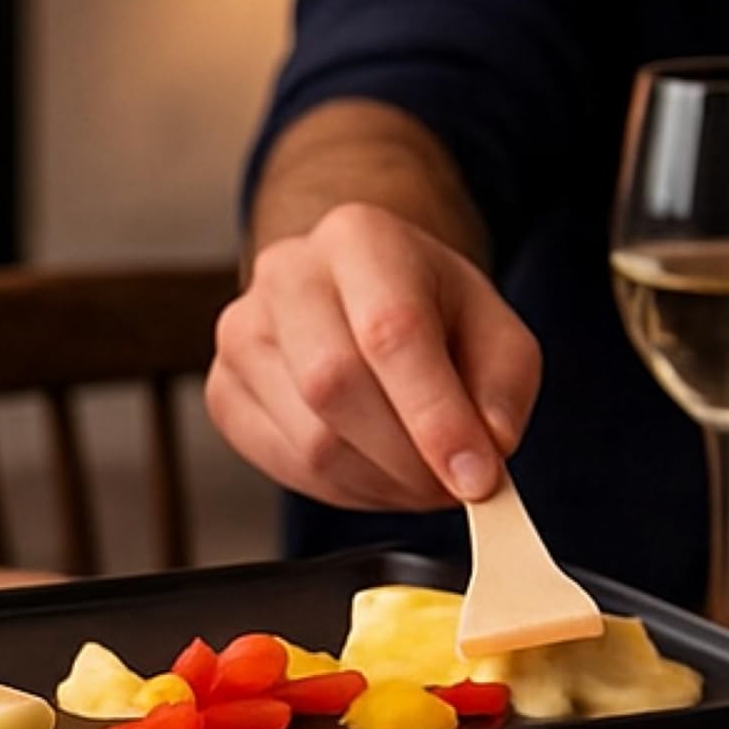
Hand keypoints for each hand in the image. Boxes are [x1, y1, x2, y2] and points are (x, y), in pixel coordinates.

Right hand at [208, 204, 541, 511]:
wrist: (358, 292)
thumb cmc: (429, 308)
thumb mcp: (494, 328)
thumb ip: (504, 387)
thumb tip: (484, 451)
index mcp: (359, 237)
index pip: (390, 331)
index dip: (436, 416)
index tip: (477, 477)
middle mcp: (287, 275)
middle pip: (335, 385)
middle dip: (406, 460)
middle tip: (452, 487)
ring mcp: (242, 334)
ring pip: (311, 442)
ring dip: (381, 483)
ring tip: (419, 477)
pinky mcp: (225, 392)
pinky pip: (286, 467)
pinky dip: (344, 491)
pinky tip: (375, 473)